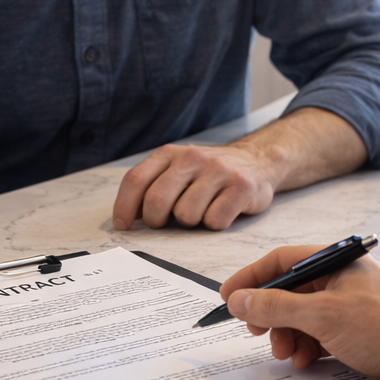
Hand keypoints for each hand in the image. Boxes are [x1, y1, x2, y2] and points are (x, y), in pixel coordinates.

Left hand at [113, 143, 278, 230]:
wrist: (256, 162)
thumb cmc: (207, 175)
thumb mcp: (177, 170)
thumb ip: (152, 187)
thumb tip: (125, 218)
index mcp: (170, 154)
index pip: (135, 180)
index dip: (124, 206)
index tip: (123, 225)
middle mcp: (192, 157)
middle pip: (157, 201)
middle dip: (157, 221)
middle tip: (167, 222)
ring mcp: (219, 170)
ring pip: (186, 215)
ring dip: (191, 222)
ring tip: (201, 210)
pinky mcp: (242, 186)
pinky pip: (215, 221)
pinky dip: (215, 224)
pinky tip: (222, 210)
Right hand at [220, 244, 379, 379]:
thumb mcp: (323, 316)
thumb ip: (276, 306)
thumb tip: (240, 301)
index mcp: (336, 261)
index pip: (282, 261)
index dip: (252, 279)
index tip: (229, 298)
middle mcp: (343, 278)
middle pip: (290, 291)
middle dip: (271, 315)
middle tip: (258, 334)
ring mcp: (351, 305)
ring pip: (304, 316)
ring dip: (289, 335)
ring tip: (288, 354)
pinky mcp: (358, 330)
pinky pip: (321, 334)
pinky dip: (308, 347)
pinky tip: (306, 361)